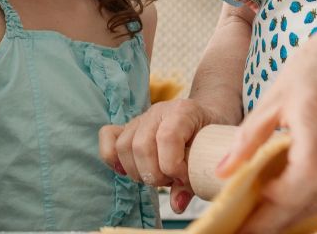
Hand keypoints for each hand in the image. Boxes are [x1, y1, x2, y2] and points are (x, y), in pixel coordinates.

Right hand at [98, 98, 216, 212]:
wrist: (207, 117)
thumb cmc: (209, 136)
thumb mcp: (209, 155)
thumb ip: (193, 180)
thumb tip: (177, 204)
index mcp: (182, 111)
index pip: (167, 137)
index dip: (173, 166)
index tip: (184, 178)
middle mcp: (158, 111)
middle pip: (141, 146)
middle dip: (154, 174)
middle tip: (170, 181)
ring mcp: (141, 118)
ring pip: (123, 146)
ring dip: (137, 171)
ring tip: (156, 177)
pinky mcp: (128, 127)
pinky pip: (108, 137)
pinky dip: (112, 157)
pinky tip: (127, 171)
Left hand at [219, 30, 316, 233]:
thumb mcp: (273, 97)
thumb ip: (248, 139)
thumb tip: (224, 171)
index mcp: (316, 139)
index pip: (288, 194)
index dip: (264, 215)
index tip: (241, 226)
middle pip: (307, 205)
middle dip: (276, 222)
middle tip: (248, 228)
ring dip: (296, 213)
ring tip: (266, 217)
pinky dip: (316, 198)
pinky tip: (296, 197)